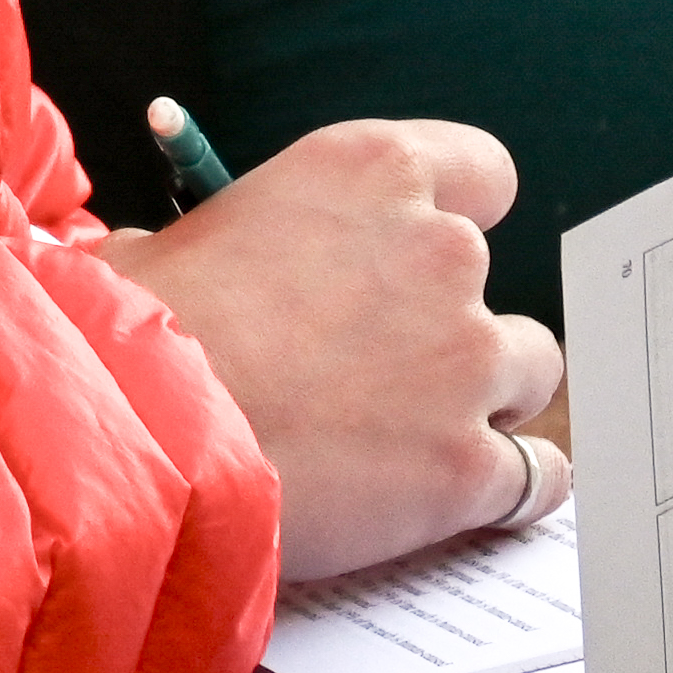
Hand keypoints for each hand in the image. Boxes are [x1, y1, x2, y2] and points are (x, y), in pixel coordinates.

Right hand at [99, 117, 564, 580]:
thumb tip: (202, 262)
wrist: (144, 436)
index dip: (456, 219)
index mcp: (370, 171)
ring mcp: (466, 358)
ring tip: (418, 439)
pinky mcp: (468, 462)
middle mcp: (438, 250)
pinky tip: (470, 501)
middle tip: (384, 367)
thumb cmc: (136, 332)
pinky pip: (536, 475)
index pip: (481, 171)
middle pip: (493, 281)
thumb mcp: (173, 241)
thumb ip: (228, 242)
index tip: (424, 260)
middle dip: (447, 322)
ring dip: (487, 400)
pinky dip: (511, 490)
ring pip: (531, 370)